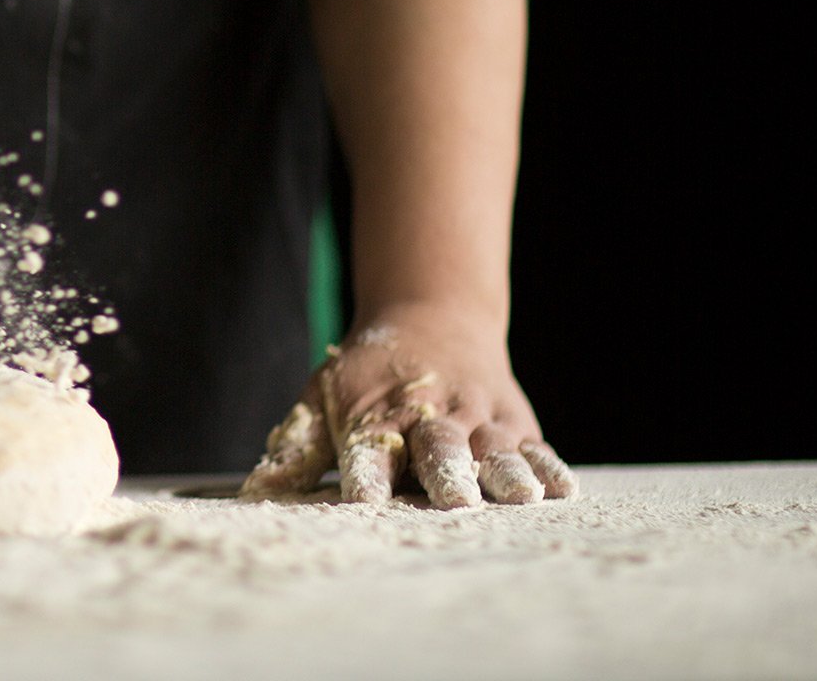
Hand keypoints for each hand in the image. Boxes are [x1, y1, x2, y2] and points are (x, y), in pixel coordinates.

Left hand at [240, 305, 575, 506]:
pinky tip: (560, 491)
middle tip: (455, 500)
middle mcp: (431, 421)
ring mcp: (480, 420)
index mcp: (377, 419)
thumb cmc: (368, 376)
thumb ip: (297, 449)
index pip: (368, 452)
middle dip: (447, 474)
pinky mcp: (516, 424)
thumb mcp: (323, 397)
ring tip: (521, 497)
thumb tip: (255, 490)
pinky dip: (548, 468)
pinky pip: (536, 448)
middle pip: (439, 449)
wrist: (433, 316)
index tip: (364, 499)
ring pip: (493, 449)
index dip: (366, 476)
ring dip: (505, 473)